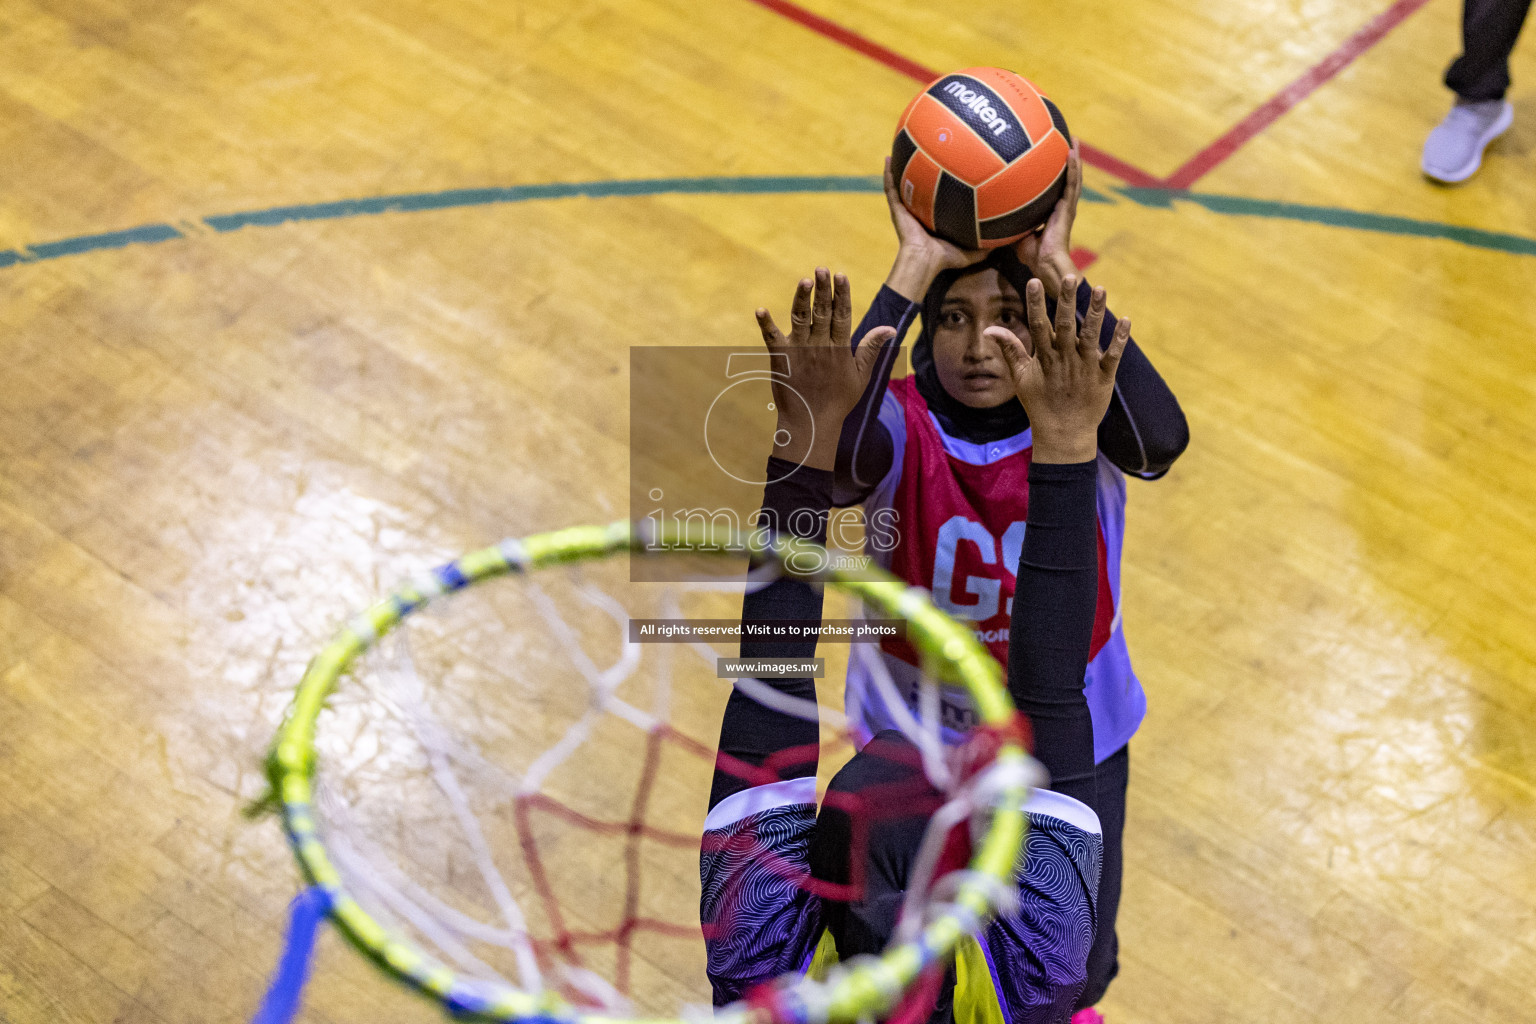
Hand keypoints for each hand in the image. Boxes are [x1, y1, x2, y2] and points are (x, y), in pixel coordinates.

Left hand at [755, 268, 894, 469]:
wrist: (811, 423)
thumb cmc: (838, 400)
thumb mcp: (861, 375)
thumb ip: (871, 348)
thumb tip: (890, 328)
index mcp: (839, 349)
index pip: (842, 315)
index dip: (841, 294)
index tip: (841, 275)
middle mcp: (819, 347)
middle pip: (822, 312)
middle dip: (823, 290)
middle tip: (822, 269)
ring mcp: (799, 352)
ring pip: (800, 319)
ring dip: (801, 299)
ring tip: (805, 280)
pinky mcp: (780, 359)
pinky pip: (771, 339)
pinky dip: (766, 325)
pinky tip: (760, 310)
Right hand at [883, 157, 986, 301]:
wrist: (924, 262)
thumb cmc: (945, 259)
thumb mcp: (973, 249)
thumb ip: (989, 243)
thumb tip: (1010, 237)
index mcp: (934, 217)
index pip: (939, 196)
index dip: (944, 181)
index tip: (952, 165)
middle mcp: (919, 210)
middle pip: (921, 184)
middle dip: (924, 167)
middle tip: (930, 149)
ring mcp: (907, 208)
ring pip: (903, 182)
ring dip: (902, 165)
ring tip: (904, 145)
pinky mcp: (896, 208)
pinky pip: (890, 188)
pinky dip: (888, 173)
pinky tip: (887, 158)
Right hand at [987, 275, 1127, 463]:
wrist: (1064, 433)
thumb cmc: (1039, 404)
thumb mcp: (1020, 378)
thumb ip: (1009, 350)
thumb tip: (990, 329)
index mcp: (1044, 358)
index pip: (1038, 326)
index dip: (1036, 304)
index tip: (1034, 281)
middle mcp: (1065, 360)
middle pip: (1066, 326)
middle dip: (1068, 301)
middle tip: (1071, 276)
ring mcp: (1086, 368)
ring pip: (1091, 336)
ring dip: (1096, 313)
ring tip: (1101, 289)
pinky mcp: (1104, 378)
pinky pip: (1113, 356)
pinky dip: (1119, 339)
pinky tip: (1125, 320)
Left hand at [1013, 144, 1081, 300]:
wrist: (1044, 263)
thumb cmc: (1032, 254)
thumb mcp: (1017, 233)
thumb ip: (1010, 220)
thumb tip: (991, 211)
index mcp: (1053, 211)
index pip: (1056, 188)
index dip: (1056, 173)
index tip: (1054, 157)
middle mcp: (1062, 206)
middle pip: (1068, 178)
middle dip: (1068, 160)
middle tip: (1068, 142)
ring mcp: (1067, 206)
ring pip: (1074, 178)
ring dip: (1075, 159)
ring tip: (1073, 140)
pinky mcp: (1068, 208)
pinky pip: (1071, 184)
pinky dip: (1073, 168)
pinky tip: (1071, 153)